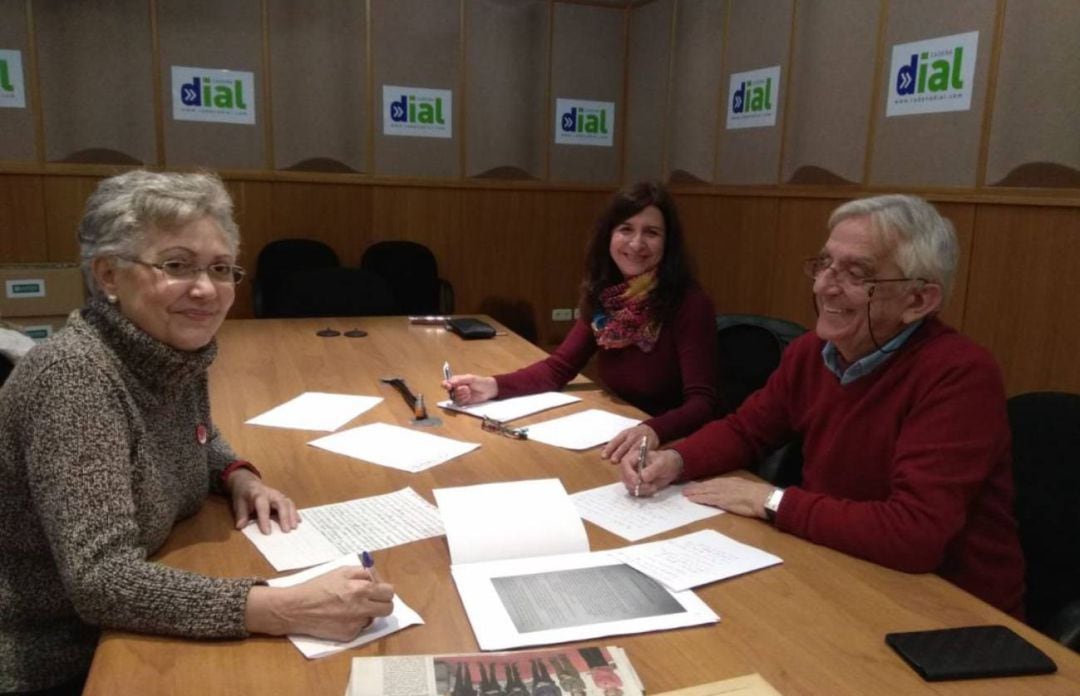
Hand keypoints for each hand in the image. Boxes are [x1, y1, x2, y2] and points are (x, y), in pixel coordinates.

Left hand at [227, 469, 299, 533]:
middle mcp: (271, 493)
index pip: (263, 506)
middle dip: (284, 517)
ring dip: (292, 515)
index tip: (267, 532)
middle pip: (280, 503)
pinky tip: (298, 521)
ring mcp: (278, 495)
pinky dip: (295, 513)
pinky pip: (291, 504)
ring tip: (294, 527)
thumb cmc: (243, 495)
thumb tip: (240, 526)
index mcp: (258, 494)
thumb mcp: (238, 503)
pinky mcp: (283, 498)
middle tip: (286, 530)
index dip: (265, 519)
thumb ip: (241, 515)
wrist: (248, 483)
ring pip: (288, 503)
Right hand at [246, 567, 394, 640]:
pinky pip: (359, 629)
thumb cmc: (317, 587)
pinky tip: (340, 617)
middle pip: (388, 609)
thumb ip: (362, 573)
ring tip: (350, 608)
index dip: (384, 590)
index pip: (389, 592)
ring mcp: (355, 624)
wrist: (296, 608)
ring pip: (373, 619)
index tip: (378, 590)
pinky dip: (354, 623)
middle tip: (371, 600)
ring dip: (367, 613)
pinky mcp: (348, 636)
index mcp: (361, 589)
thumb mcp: (340, 571)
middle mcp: (361, 608)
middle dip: (382, 603)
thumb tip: (376, 578)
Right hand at [442, 374, 497, 404]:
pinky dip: (464, 400)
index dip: (445, 385)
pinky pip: (459, 403)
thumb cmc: (479, 381)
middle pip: (450, 392)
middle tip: (467, 388)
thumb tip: (450, 382)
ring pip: (455, 398)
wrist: (488, 390)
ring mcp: (459, 396)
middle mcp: (455, 389)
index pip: (445, 383)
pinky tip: (469, 397)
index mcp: (455, 381)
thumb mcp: (470, 378)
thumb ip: (460, 380)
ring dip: (463, 395)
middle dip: (459, 390)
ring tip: (469, 392)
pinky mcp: (462, 402)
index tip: (449, 386)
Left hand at [601, 424, 657, 460]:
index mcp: (625, 434)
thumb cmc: (635, 435)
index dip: (609, 449)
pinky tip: (636, 466)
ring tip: (624, 465)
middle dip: (618, 453)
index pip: (615, 441)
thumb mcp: (624, 436)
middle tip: (613, 461)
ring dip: (629, 457)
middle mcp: (633, 437)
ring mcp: (641, 441)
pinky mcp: (649, 446)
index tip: (603, 456)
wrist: (651, 431)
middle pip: (624, 445)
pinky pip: (644, 453)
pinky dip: (640, 460)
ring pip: (634, 449)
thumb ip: (614, 443)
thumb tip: (602, 449)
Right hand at [617, 448, 681, 497]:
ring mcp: (633, 477)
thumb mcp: (662, 463)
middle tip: (649, 486)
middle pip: (624, 477)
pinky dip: (643, 493)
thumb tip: (642, 477)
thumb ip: (652, 469)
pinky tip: (653, 489)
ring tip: (653, 487)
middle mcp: (631, 467)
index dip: (628, 473)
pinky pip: (635, 492)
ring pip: (629, 486)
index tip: (637, 481)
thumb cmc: (666, 461)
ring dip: (641, 490)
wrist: (671, 468)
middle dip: (635, 485)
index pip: (625, 464)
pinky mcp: (637, 485)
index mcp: (635, 457)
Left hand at [683, 476, 773, 517]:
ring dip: (694, 493)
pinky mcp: (723, 501)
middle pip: (707, 486)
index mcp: (731, 482)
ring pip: (705, 492)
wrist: (764, 498)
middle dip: (695, 488)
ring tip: (685, 494)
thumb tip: (734, 492)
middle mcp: (725, 485)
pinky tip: (693, 500)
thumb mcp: (746, 487)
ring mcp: (723, 492)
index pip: (714, 482)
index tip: (695, 485)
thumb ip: (737, 489)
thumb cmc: (759, 494)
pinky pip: (708, 499)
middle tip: (685, 489)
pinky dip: (700, 499)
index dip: (704, 484)